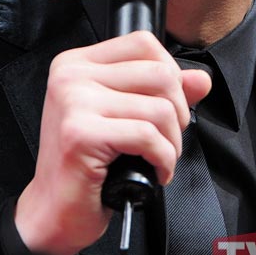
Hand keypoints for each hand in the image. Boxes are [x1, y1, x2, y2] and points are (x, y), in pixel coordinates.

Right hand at [14, 30, 210, 254]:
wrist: (54, 211)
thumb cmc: (87, 165)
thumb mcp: (125, 116)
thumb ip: (162, 91)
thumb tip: (201, 79)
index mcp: (77, 62)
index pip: (142, 42)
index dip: (170, 73)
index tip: (168, 103)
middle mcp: (71, 75)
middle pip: (158, 73)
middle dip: (179, 111)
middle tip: (168, 138)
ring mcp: (74, 102)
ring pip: (159, 107)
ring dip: (173, 142)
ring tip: (160, 158)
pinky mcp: (81, 133)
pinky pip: (147, 136)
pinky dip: (163, 159)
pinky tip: (155, 172)